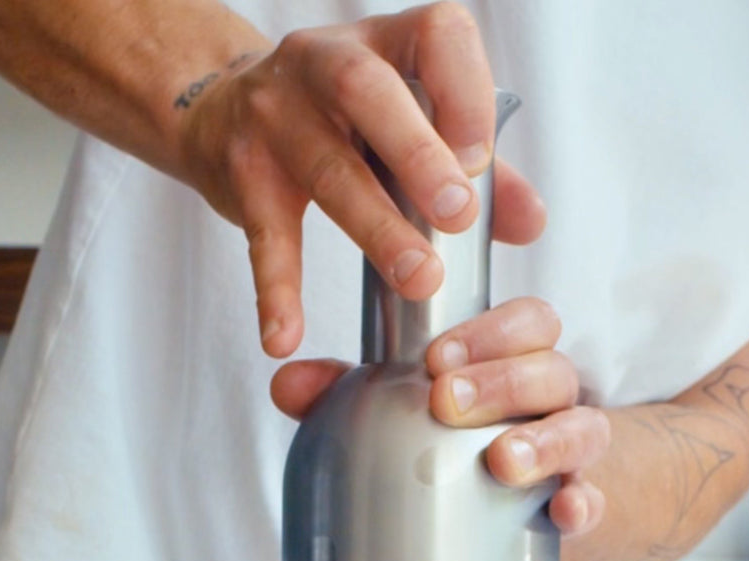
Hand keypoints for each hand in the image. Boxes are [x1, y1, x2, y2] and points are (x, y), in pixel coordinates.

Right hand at [178, 2, 543, 357]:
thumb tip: (531, 221)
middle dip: (419, 155)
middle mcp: (323, 63)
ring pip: (326, 167)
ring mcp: (275, 115)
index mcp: (386, 44)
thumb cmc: (339, 123)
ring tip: (416, 281)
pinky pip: (264, 236)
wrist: (217, 113)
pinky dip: (276, 291)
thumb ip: (479, 171)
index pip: (436, 36)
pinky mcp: (240, 173)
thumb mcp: (409, 124)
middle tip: (459, 217)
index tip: (480, 162)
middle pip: (369, 94)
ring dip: (376, 229)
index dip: (465, 92)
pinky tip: (286, 336)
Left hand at [271, 297, 608, 536]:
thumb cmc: (479, 445)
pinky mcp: (587, 507)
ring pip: (579, 427)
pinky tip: (564, 512)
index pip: (525, 322)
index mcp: (518, 362)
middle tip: (446, 401)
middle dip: (500, 379)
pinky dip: (582, 504)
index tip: (436, 356)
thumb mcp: (421, 416)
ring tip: (501, 460)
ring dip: (542, 441)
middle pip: (550, 367)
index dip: (488, 331)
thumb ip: (354, 394)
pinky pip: (596, 501)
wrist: (565, 508)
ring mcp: (576, 452)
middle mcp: (555, 399)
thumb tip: (288, 382)